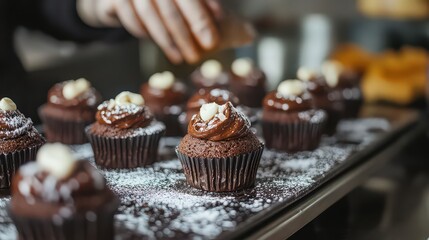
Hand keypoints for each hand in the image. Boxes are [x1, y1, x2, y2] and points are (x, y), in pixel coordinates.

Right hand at [77, 0, 221, 63]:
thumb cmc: (165, 3)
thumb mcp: (189, 6)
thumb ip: (213, 15)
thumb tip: (249, 34)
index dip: (205, 8)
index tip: (217, 28)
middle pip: (174, 2)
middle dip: (191, 29)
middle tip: (204, 50)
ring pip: (151, 13)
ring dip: (168, 39)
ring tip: (181, 58)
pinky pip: (130, 18)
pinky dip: (145, 33)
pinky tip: (160, 45)